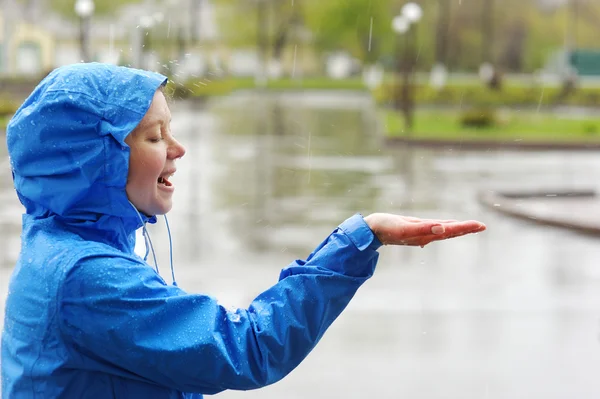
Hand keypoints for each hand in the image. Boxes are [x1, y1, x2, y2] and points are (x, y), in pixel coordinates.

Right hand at [363, 213, 485, 246]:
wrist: (372, 231)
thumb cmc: (387, 228)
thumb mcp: (405, 227)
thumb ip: (424, 229)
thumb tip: (443, 228)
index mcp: (426, 235)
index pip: (451, 230)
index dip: (466, 227)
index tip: (480, 225)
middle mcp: (426, 236)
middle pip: (450, 232)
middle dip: (466, 229)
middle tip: (482, 226)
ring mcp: (420, 234)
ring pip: (443, 231)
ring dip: (457, 229)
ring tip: (469, 226)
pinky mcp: (414, 230)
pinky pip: (434, 229)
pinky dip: (444, 228)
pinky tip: (445, 229)